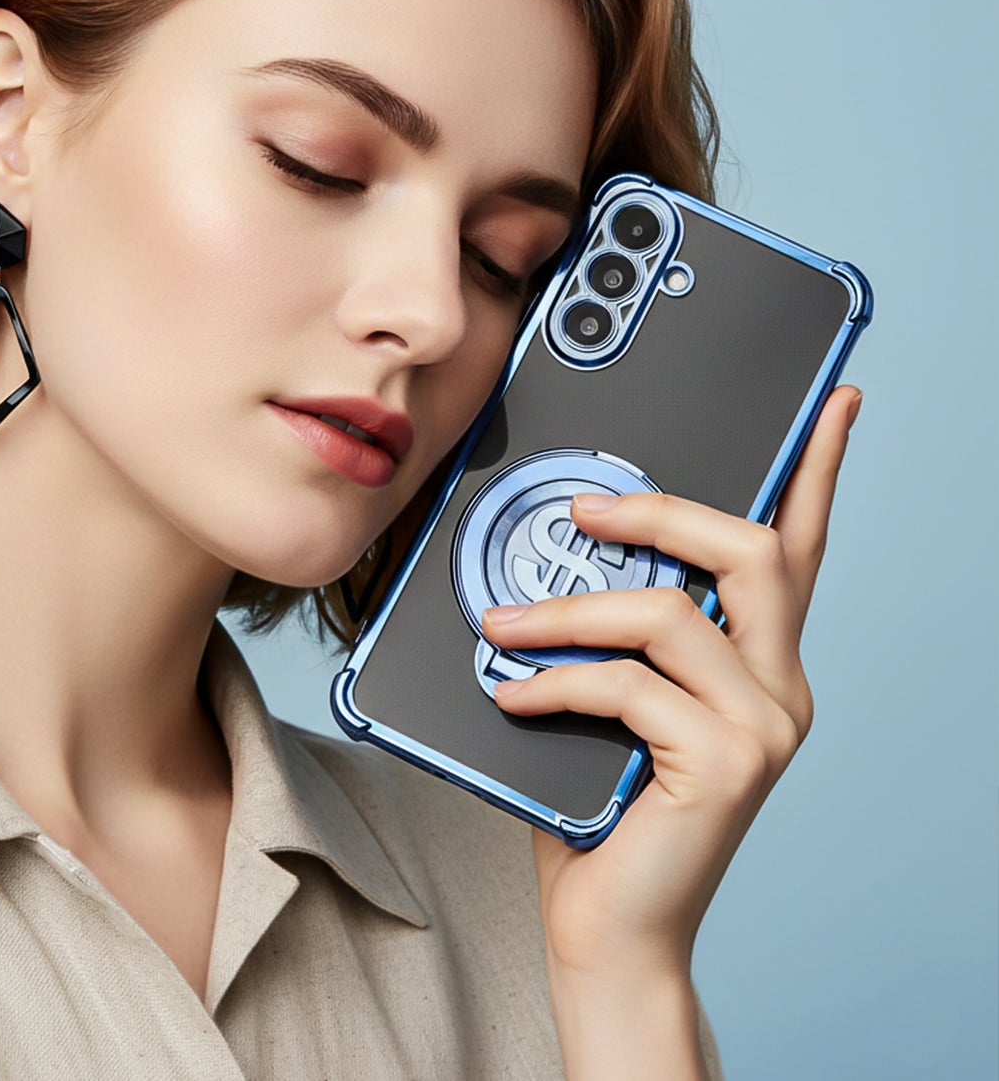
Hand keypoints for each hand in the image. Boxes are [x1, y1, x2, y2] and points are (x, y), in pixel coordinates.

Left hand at [480, 384, 862, 979]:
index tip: (833, 404)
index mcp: (759, 662)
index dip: (816, 470)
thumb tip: (554, 553)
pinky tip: (513, 695)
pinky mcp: (724, 764)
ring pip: (669, 614)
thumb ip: (611, 633)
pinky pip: (628, 686)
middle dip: (661, 512)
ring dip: (568, 612)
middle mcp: (781, 688)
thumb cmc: (599, 806)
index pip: (797, 548)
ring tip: (499, 626)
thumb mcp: (609, 699)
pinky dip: (556, 681)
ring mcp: (763, 728)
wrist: (610, 930)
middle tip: (583, 511)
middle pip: (749, 553)